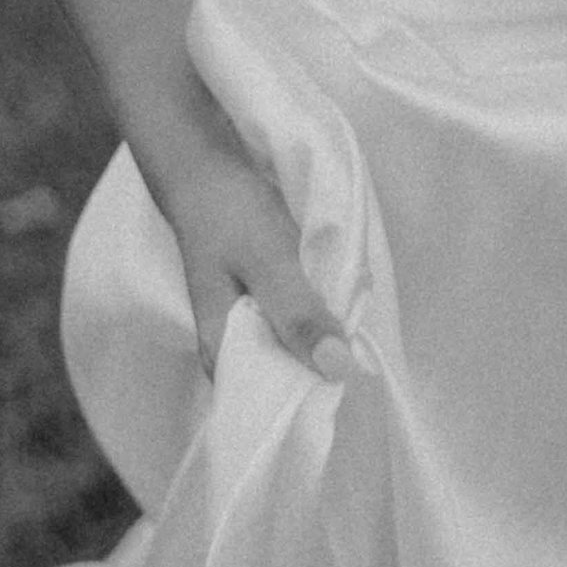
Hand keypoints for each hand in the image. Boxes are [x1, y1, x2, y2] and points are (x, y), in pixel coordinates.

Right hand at [155, 83, 350, 384]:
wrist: (202, 162)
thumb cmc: (229, 213)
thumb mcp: (271, 262)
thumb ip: (300, 316)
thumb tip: (339, 371)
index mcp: (221, 353)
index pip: (272, 404)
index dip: (314, 401)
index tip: (356, 387)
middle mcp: (230, 348)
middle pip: (286, 378)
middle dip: (324, 366)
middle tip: (364, 352)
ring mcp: (244, 322)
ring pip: (293, 348)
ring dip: (324, 339)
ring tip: (356, 329)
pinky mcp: (259, 299)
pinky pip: (294, 322)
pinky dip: (317, 316)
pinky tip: (337, 305)